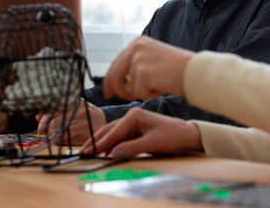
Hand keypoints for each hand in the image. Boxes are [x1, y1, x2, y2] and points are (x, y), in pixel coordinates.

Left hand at [36, 98, 105, 144]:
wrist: (103, 121)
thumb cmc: (84, 117)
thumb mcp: (71, 111)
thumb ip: (54, 113)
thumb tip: (38, 116)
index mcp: (72, 101)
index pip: (52, 109)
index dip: (44, 121)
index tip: (41, 130)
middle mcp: (77, 107)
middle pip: (54, 121)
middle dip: (48, 131)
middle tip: (48, 135)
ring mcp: (81, 117)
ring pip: (58, 129)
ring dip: (53, 137)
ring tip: (56, 139)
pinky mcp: (85, 128)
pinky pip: (66, 136)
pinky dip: (61, 141)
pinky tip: (63, 141)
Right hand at [79, 107, 202, 160]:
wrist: (187, 135)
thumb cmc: (173, 135)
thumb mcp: (152, 143)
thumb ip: (132, 148)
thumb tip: (114, 154)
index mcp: (135, 115)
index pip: (114, 131)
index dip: (101, 143)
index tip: (89, 151)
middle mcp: (132, 117)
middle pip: (109, 130)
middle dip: (96, 141)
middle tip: (83, 152)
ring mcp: (134, 123)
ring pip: (113, 133)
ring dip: (102, 143)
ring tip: (89, 152)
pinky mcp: (136, 130)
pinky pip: (120, 138)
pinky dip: (111, 144)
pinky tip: (105, 152)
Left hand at [103, 36, 193, 100]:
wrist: (195, 72)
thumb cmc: (178, 69)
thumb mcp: (153, 59)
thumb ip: (137, 64)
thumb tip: (120, 80)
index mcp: (137, 43)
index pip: (116, 63)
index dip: (110, 79)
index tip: (108, 91)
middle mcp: (135, 48)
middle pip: (113, 74)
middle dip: (116, 89)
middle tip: (114, 98)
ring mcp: (138, 59)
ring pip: (125, 86)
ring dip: (137, 93)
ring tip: (154, 88)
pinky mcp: (142, 73)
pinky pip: (137, 93)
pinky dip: (148, 95)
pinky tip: (161, 87)